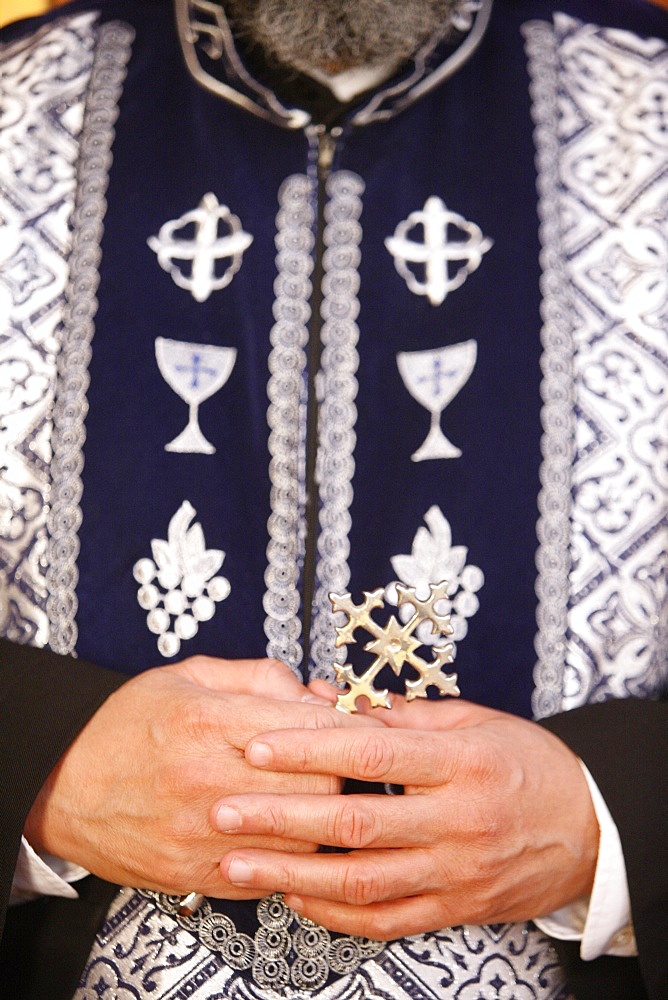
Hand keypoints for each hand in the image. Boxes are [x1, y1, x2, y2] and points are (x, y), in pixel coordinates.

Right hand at [24, 656, 370, 899]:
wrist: (64, 787)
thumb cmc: (125, 728)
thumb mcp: (189, 675)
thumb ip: (259, 676)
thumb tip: (315, 695)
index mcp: (207, 721)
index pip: (310, 729)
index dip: (346, 727)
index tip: (357, 725)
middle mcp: (205, 779)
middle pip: (317, 785)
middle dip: (341, 771)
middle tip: (341, 761)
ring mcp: (201, 834)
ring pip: (303, 835)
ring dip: (321, 815)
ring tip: (316, 794)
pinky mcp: (196, 873)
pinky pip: (271, 871)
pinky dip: (289, 851)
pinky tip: (284, 828)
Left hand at [215, 698, 598, 937]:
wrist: (590, 829)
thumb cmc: (529, 765)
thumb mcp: (478, 721)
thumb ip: (405, 716)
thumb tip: (339, 703)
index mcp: (461, 762)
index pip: (372, 755)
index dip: (309, 750)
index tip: (258, 744)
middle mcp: (456, 821)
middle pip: (354, 825)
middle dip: (279, 817)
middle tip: (222, 808)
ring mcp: (454, 872)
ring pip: (360, 882)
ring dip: (291, 873)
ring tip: (236, 862)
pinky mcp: (454, 909)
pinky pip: (385, 920)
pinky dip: (333, 913)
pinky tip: (293, 896)